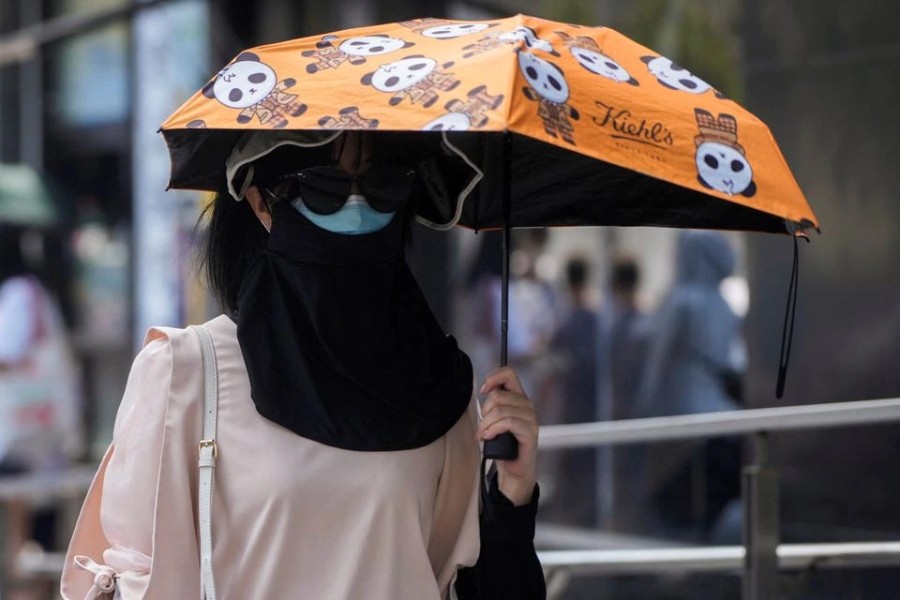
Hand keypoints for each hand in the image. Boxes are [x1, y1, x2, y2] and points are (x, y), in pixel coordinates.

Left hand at [477, 367, 538, 505]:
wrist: (514, 468)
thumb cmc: (503, 444)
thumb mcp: (495, 420)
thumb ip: (493, 404)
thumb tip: (483, 392)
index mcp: (518, 398)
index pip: (509, 373)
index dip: (493, 378)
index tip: (482, 391)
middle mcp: (527, 405)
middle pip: (498, 396)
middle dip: (484, 411)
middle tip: (482, 426)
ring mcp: (530, 418)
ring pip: (500, 410)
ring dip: (486, 424)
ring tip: (483, 435)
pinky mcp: (530, 432)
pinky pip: (507, 423)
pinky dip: (493, 429)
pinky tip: (488, 437)